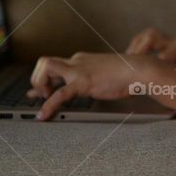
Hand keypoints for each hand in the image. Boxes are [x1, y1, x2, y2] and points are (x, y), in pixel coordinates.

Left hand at [27, 52, 159, 120]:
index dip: (44, 78)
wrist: (137, 70)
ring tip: (44, 99)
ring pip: (45, 67)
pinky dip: (48, 105)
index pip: (54, 65)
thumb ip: (93, 77)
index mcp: (81, 60)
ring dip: (39, 83)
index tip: (38, 90)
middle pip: (44, 62)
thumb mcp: (104, 72)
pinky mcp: (83, 82)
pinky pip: (60, 94)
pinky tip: (43, 115)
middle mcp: (76, 61)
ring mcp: (78, 70)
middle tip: (44, 95)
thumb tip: (87, 85)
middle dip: (38, 79)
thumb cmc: (126, 73)